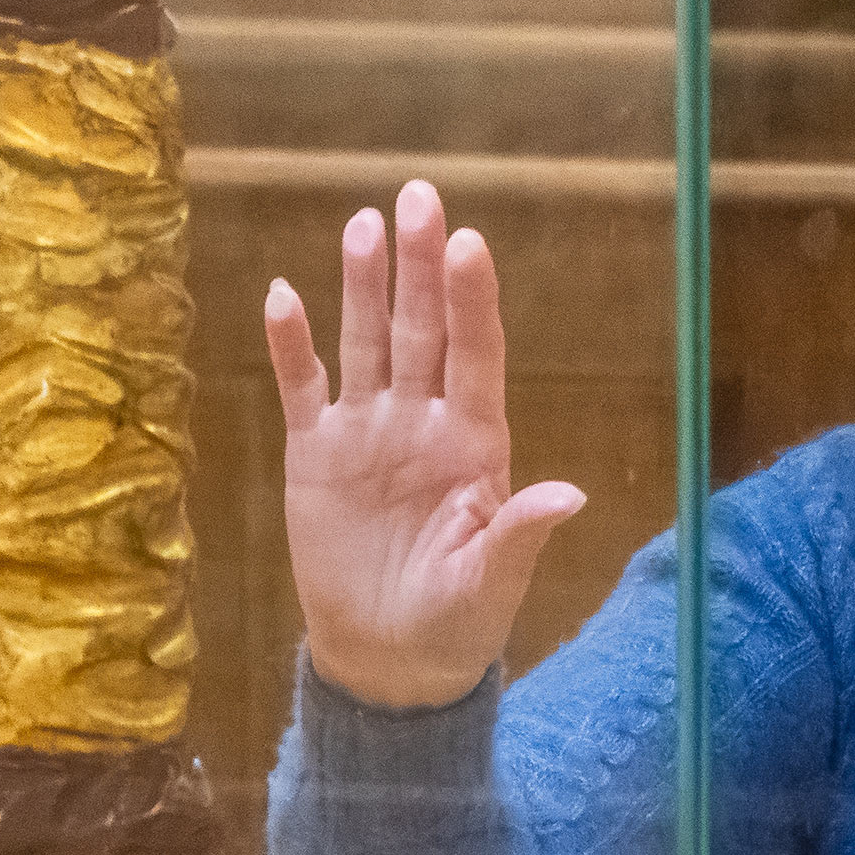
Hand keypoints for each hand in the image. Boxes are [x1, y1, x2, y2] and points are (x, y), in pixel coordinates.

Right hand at [264, 181, 586, 708]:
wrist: (389, 659)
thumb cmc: (458, 620)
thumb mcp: (492, 582)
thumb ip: (519, 534)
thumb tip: (571, 496)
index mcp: (476, 442)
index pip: (475, 353)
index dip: (471, 300)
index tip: (470, 244)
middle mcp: (423, 419)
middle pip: (420, 328)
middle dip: (419, 265)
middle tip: (419, 195)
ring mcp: (368, 430)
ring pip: (365, 341)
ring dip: (363, 286)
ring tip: (364, 225)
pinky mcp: (315, 453)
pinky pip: (303, 387)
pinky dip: (291, 344)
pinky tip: (284, 294)